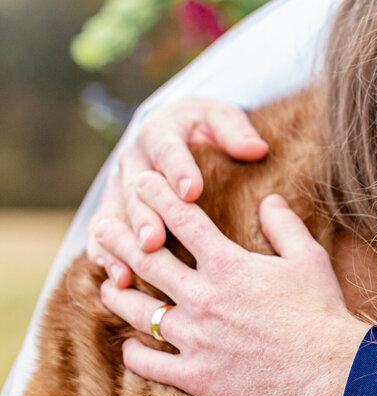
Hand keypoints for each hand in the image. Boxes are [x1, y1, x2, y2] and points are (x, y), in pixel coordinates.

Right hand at [87, 99, 268, 287]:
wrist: (175, 129)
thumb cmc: (205, 127)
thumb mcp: (220, 118)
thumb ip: (235, 130)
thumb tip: (255, 149)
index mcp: (159, 132)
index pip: (168, 150)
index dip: (178, 171)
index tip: (192, 192)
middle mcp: (134, 159)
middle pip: (135, 189)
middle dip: (145, 216)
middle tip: (155, 241)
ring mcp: (119, 185)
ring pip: (115, 215)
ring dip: (121, 243)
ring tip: (131, 268)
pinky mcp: (112, 208)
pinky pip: (102, 232)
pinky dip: (106, 254)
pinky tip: (118, 277)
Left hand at [95, 172, 368, 395]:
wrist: (327, 367)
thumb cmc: (321, 309)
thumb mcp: (308, 258)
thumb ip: (284, 226)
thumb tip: (271, 199)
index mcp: (229, 264)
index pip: (183, 220)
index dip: (158, 196)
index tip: (141, 182)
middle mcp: (204, 297)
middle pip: (148, 261)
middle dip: (121, 239)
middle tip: (103, 227)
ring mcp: (196, 338)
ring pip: (140, 313)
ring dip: (117, 296)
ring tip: (106, 286)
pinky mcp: (197, 375)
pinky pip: (150, 364)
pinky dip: (135, 354)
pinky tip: (130, 347)